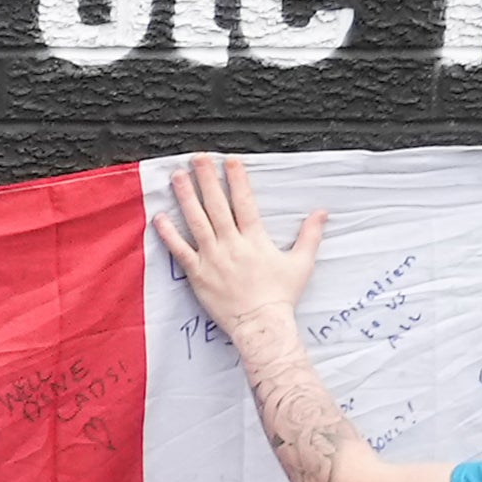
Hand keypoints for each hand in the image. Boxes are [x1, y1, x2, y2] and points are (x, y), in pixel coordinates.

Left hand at [162, 152, 328, 356]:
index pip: (244, 202)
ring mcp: (212, 258)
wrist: (261, 324)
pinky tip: (159, 216)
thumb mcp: (301, 263)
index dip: (237, 180)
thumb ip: (310, 235)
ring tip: (178, 176)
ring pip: (196, 221)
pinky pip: (179, 250)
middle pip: (217, 205)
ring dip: (186, 197)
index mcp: (255, 240)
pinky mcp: (197, 273)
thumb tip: (322, 213)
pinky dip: (169, 233)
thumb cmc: (281, 296)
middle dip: (207, 179)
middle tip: (198, 158)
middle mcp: (232, 244)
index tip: (230, 161)